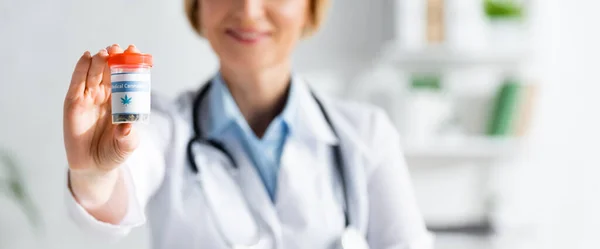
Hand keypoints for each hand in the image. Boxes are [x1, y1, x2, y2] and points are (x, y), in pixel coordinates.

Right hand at [63, 44, 138, 175]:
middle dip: (117, 58)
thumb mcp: (126, 146)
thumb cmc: (114, 153)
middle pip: (112, 70)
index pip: (129, 77)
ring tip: (106, 53)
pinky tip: (86, 56)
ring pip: (95, 72)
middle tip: (120, 49)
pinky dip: (81, 68)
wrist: (93, 166)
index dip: (132, 64)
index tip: (136, 52)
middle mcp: (108, 95)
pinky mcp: (74, 102)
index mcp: (124, 101)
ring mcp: (90, 97)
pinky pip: (77, 82)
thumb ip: (128, 137)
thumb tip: (126, 127)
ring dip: (101, 60)